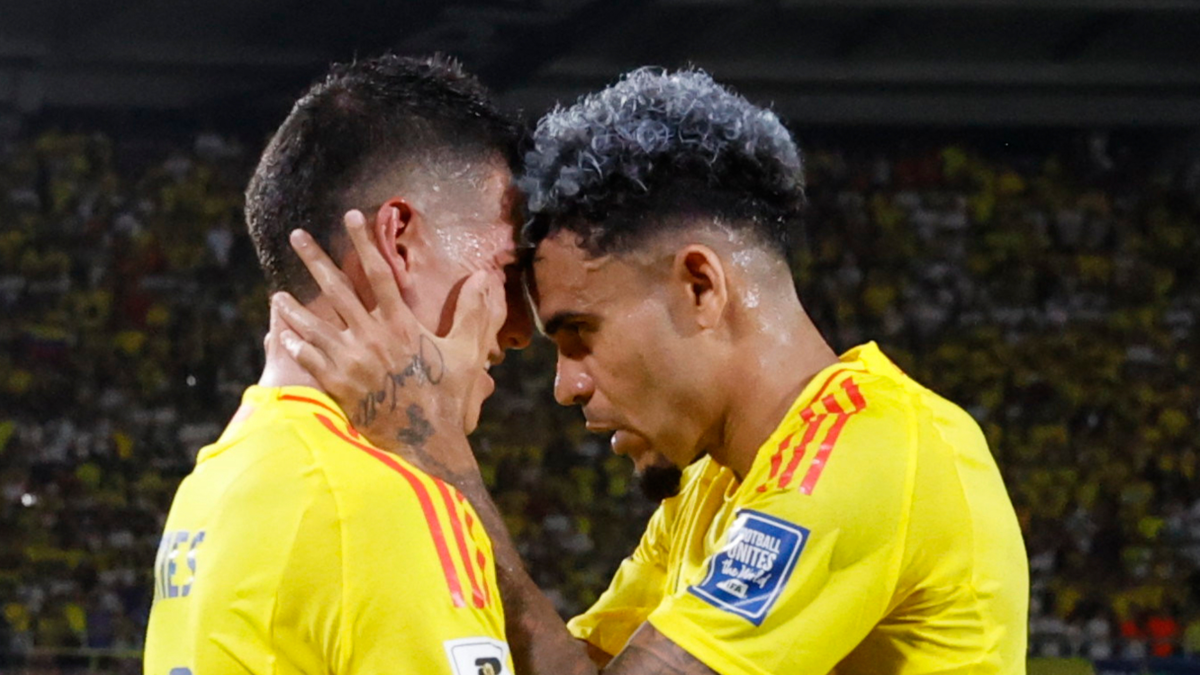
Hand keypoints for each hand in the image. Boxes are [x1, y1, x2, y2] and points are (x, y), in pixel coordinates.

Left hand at [270, 209, 505, 481]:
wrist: (425, 442)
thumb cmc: (447, 398)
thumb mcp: (466, 353)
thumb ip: (473, 313)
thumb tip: (485, 278)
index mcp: (401, 325)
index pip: (379, 273)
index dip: (365, 242)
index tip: (352, 216)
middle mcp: (372, 337)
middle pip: (337, 290)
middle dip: (316, 259)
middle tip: (297, 235)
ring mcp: (352, 362)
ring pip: (315, 326)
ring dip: (294, 308)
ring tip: (277, 293)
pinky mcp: (339, 386)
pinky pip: (310, 361)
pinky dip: (296, 346)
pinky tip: (282, 335)